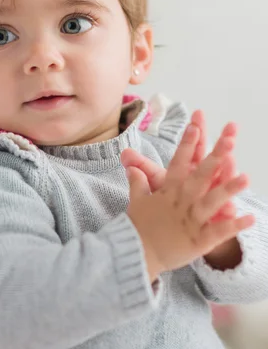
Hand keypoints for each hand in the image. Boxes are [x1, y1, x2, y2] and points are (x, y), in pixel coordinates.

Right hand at [126, 122, 254, 281]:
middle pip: (199, 176)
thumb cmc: (138, 227)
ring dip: (229, 189)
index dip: (186, 145)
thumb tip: (130, 165)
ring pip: (212, 201)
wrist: (136, 253)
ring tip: (246, 177)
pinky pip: (218, 232)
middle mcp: (180, 202)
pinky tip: (250, 218)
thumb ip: (138, 182)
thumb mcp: (137, 201)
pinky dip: (234, 226)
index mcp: (167, 192)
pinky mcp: (197, 240)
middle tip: (229, 140)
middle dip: (214, 157)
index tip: (194, 127)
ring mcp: (190, 220)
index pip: (178, 163)